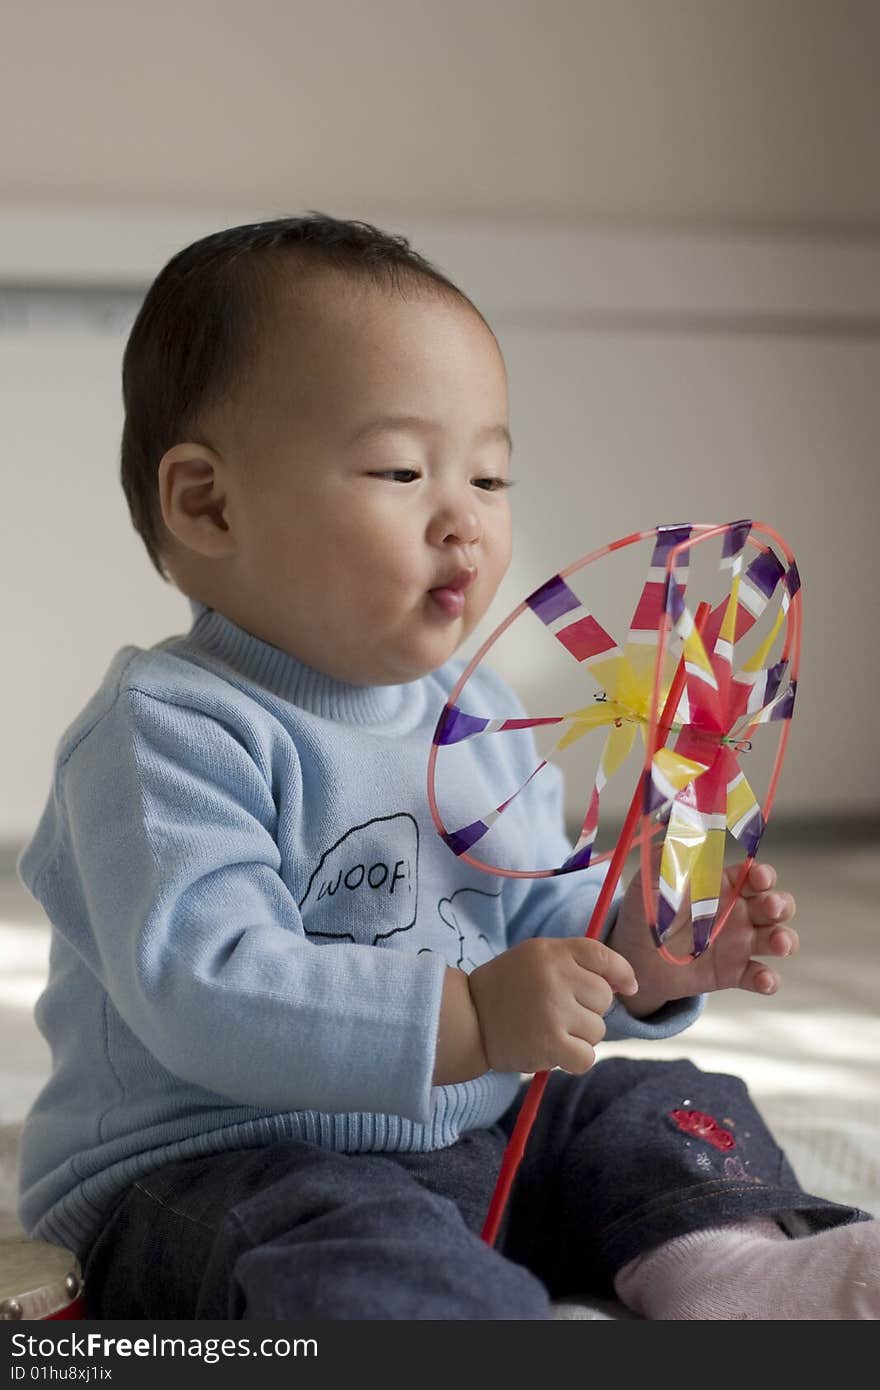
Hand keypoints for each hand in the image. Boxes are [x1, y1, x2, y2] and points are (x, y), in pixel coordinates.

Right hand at [468, 936, 637, 1074]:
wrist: (468, 1019)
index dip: (622, 973)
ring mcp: (554, 1010)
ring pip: (597, 1030)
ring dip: (580, 1036)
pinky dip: (575, 1059)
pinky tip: (555, 1051)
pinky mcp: (551, 1044)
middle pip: (604, 998)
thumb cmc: (506, 989)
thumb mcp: (535, 958)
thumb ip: (573, 962)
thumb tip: (623, 985)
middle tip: (558, 1012)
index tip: (627, 988)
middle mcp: (555, 976)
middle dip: (589, 1009)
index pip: (603, 956)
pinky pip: (587, 1057)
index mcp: (551, 951)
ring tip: (549, 1030)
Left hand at [606, 857, 797, 1018]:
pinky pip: (761, 976)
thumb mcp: (650, 882)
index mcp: (724, 886)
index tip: (758, 877)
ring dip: (785, 939)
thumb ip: (664, 857)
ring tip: (778, 944)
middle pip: (776, 904)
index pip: (755, 876)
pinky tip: (764, 980)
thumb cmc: (646, 912)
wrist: (635, 957)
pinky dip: (769, 979)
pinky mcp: (735, 972)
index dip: (763, 875)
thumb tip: (677, 831)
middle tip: (770, 908)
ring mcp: (740, 944)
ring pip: (777, 938)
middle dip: (781, 904)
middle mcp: (739, 913)